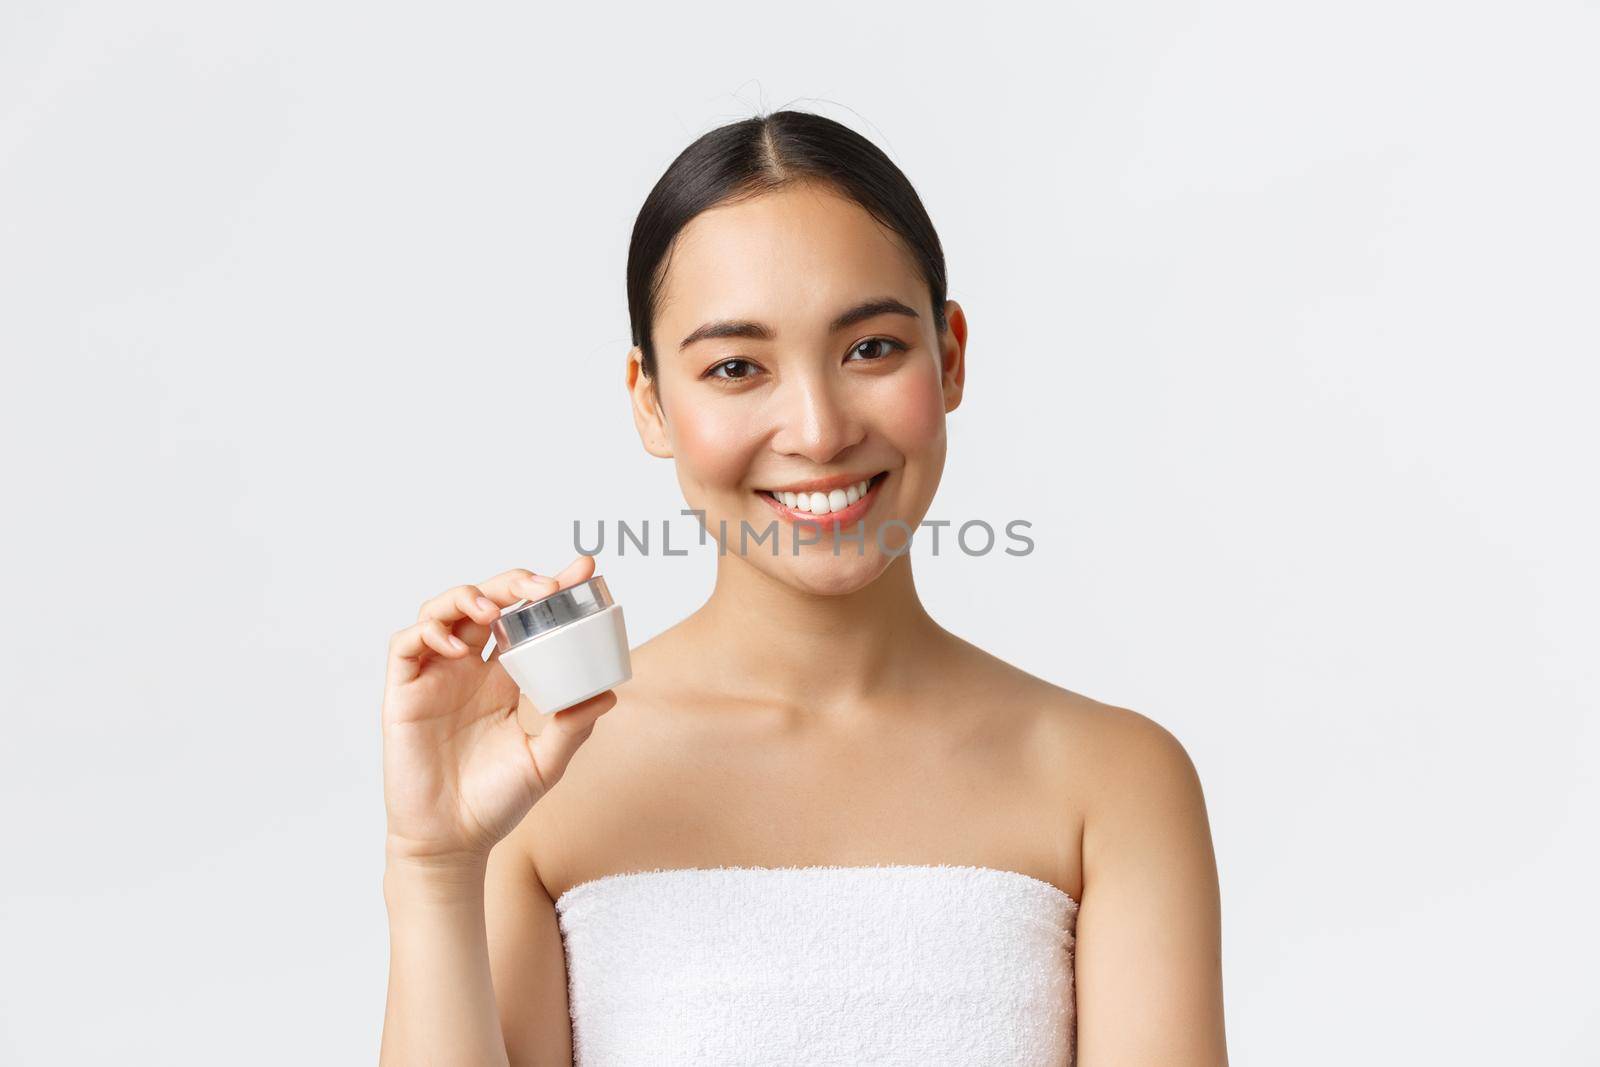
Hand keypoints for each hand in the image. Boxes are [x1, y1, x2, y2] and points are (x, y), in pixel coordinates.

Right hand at [380, 555, 617, 868]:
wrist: (452, 842)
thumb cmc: (494, 802)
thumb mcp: (545, 762)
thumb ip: (573, 726)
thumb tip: (608, 693)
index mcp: (505, 678)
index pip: (526, 619)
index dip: (550, 589)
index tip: (584, 569)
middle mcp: (470, 669)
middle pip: (487, 602)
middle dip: (514, 583)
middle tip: (545, 588)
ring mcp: (435, 677)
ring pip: (442, 611)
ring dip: (468, 597)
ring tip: (494, 609)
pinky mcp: (404, 693)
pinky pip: (407, 646)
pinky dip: (428, 632)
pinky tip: (455, 644)